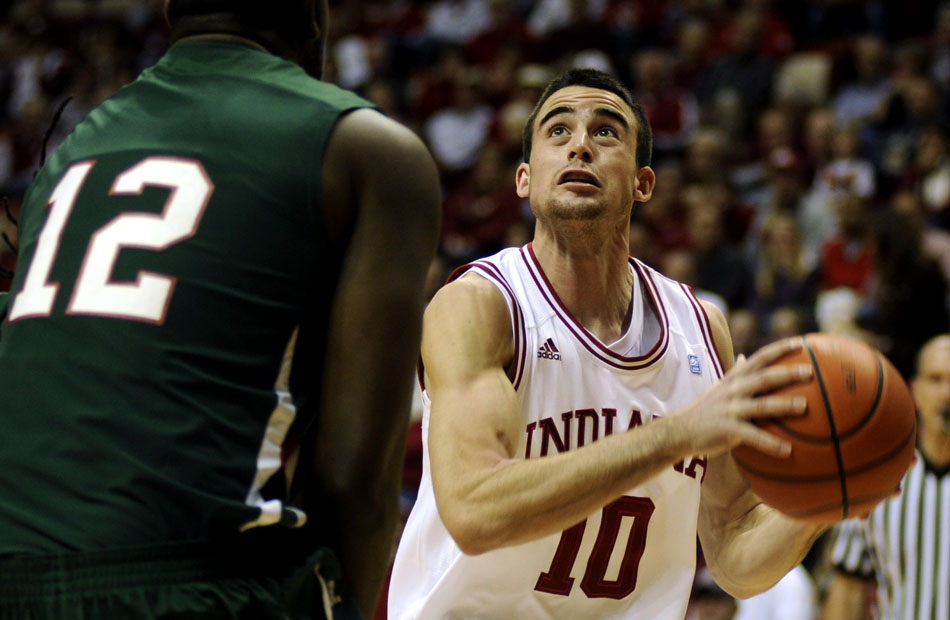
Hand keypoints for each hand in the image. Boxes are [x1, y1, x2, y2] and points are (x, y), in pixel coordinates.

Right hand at [674, 337, 811, 457]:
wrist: (680, 430)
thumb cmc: (707, 409)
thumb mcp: (720, 387)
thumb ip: (735, 373)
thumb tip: (744, 357)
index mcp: (735, 379)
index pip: (759, 358)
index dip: (780, 349)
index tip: (802, 343)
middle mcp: (733, 390)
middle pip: (763, 378)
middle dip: (787, 373)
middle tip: (810, 372)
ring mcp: (730, 409)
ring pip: (760, 405)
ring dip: (783, 405)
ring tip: (804, 406)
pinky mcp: (727, 429)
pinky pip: (753, 437)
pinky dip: (770, 444)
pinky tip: (788, 451)